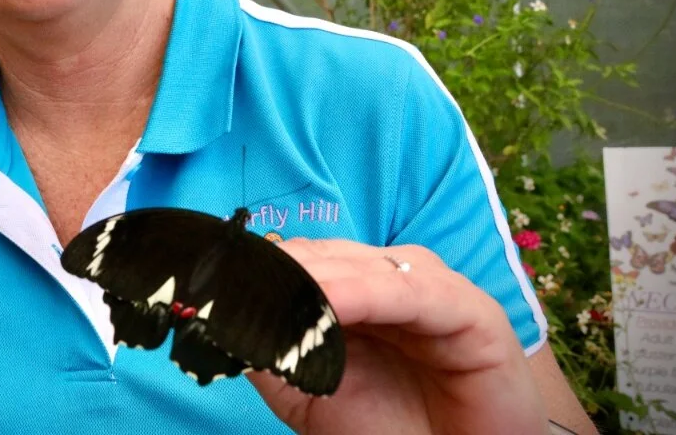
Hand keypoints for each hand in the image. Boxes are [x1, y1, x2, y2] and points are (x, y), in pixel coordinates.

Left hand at [248, 239, 546, 434]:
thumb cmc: (394, 430)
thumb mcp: (314, 394)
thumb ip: (274, 354)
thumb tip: (221, 322)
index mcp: (355, 288)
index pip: (299, 261)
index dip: (256, 269)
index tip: (205, 281)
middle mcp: (390, 277)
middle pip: (323, 257)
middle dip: (275, 270)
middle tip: (225, 285)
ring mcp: (431, 287)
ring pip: (361, 268)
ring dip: (312, 278)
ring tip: (268, 290)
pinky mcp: (470, 309)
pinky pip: (409, 293)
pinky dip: (364, 293)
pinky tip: (326, 301)